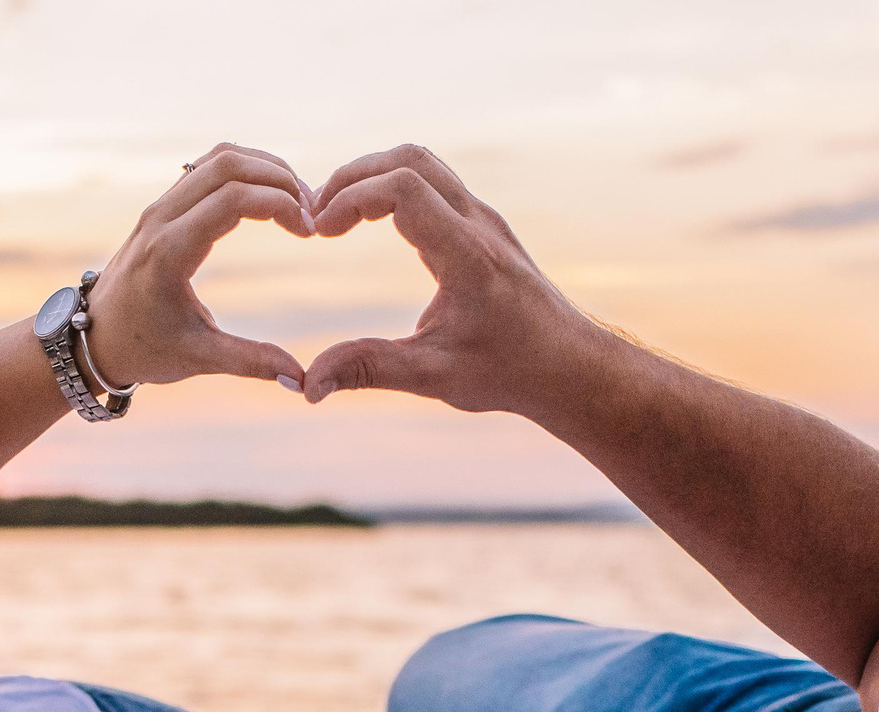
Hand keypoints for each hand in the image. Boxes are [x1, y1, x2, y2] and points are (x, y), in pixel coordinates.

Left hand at [82, 143, 311, 389]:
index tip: (309, 232)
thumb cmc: (143, 349)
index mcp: (169, 253)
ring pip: (218, 158)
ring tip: (297, 202)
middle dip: (279, 179)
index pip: (232, 199)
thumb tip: (301, 381)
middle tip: (311, 212)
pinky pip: (207, 168)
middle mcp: (161, 219)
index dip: (281, 204)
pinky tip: (269, 197)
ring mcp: (160, 207)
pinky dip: (244, 171)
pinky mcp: (164, 206)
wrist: (93, 338)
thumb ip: (252, 362)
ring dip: (264, 169)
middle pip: (228, 165)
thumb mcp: (199, 359)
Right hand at [300, 145, 599, 414]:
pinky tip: (370, 222)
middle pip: (410, 159)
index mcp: (467, 255)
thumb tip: (308, 386)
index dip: (351, 197)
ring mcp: (485, 220)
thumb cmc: (510, 373)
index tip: (320, 232)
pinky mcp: (484, 227)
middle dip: (354, 176)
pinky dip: (395, 187)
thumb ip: (369, 370)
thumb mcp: (434, 377)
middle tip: (317, 217)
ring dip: (374, 177)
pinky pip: (435, 183)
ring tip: (336, 216)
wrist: (569, 367)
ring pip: (424, 163)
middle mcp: (479, 225)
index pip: (403, 187)